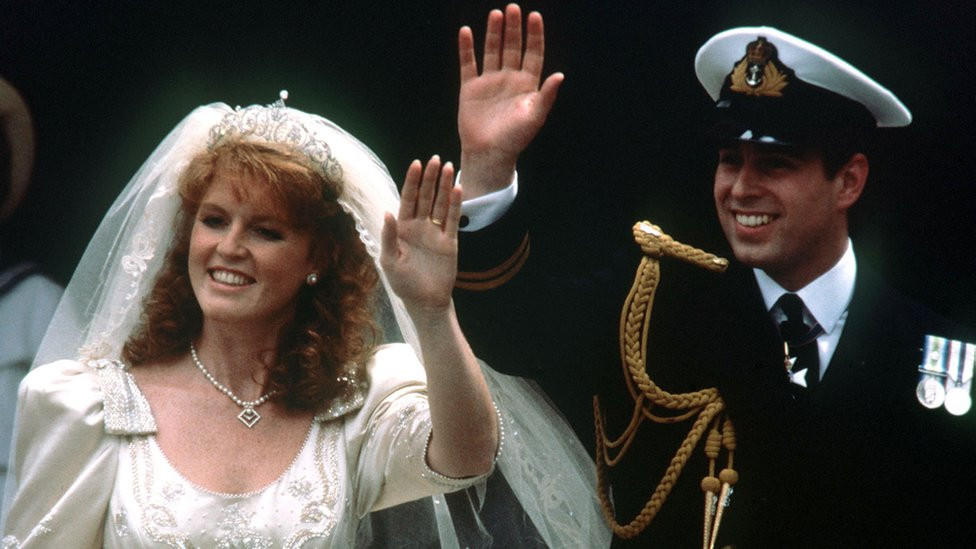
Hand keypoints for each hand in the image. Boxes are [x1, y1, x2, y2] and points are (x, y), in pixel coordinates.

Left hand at [381, 156, 461, 311]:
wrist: (425, 301)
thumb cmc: (403, 283)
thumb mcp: (390, 260)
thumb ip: (389, 236)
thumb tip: (387, 211)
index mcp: (403, 228)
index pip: (408, 199)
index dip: (412, 182)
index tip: (416, 164)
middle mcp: (419, 226)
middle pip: (426, 197)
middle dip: (430, 178)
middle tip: (435, 159)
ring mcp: (435, 232)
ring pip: (441, 204)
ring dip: (445, 186)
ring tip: (449, 167)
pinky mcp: (450, 241)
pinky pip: (454, 219)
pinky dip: (456, 205)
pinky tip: (459, 189)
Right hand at [458, 3, 562, 198]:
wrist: (489, 154)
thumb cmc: (515, 139)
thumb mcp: (535, 117)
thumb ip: (546, 96)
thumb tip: (560, 75)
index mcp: (527, 85)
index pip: (533, 54)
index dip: (534, 35)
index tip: (534, 16)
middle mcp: (509, 79)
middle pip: (512, 47)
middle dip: (514, 28)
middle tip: (513, 8)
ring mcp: (490, 82)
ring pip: (492, 51)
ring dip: (493, 33)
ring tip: (496, 14)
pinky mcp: (471, 88)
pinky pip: (468, 64)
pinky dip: (466, 48)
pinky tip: (466, 32)